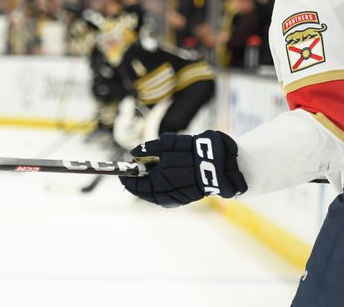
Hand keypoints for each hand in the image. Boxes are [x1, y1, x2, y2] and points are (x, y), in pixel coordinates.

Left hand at [120, 131, 246, 207]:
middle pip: (145, 193)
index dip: (128, 179)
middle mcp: (166, 194)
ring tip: (149, 174)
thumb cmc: (193, 152)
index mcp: (159, 182)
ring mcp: (177, 198)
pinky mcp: (186, 199)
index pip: (136, 185)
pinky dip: (161, 189)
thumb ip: (149, 148)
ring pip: (156, 196)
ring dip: (150, 186)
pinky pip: (167, 196)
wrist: (220, 164)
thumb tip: (134, 153)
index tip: (123, 173)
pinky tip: (163, 179)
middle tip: (135, 172)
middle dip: (138, 183)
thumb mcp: (168, 144)